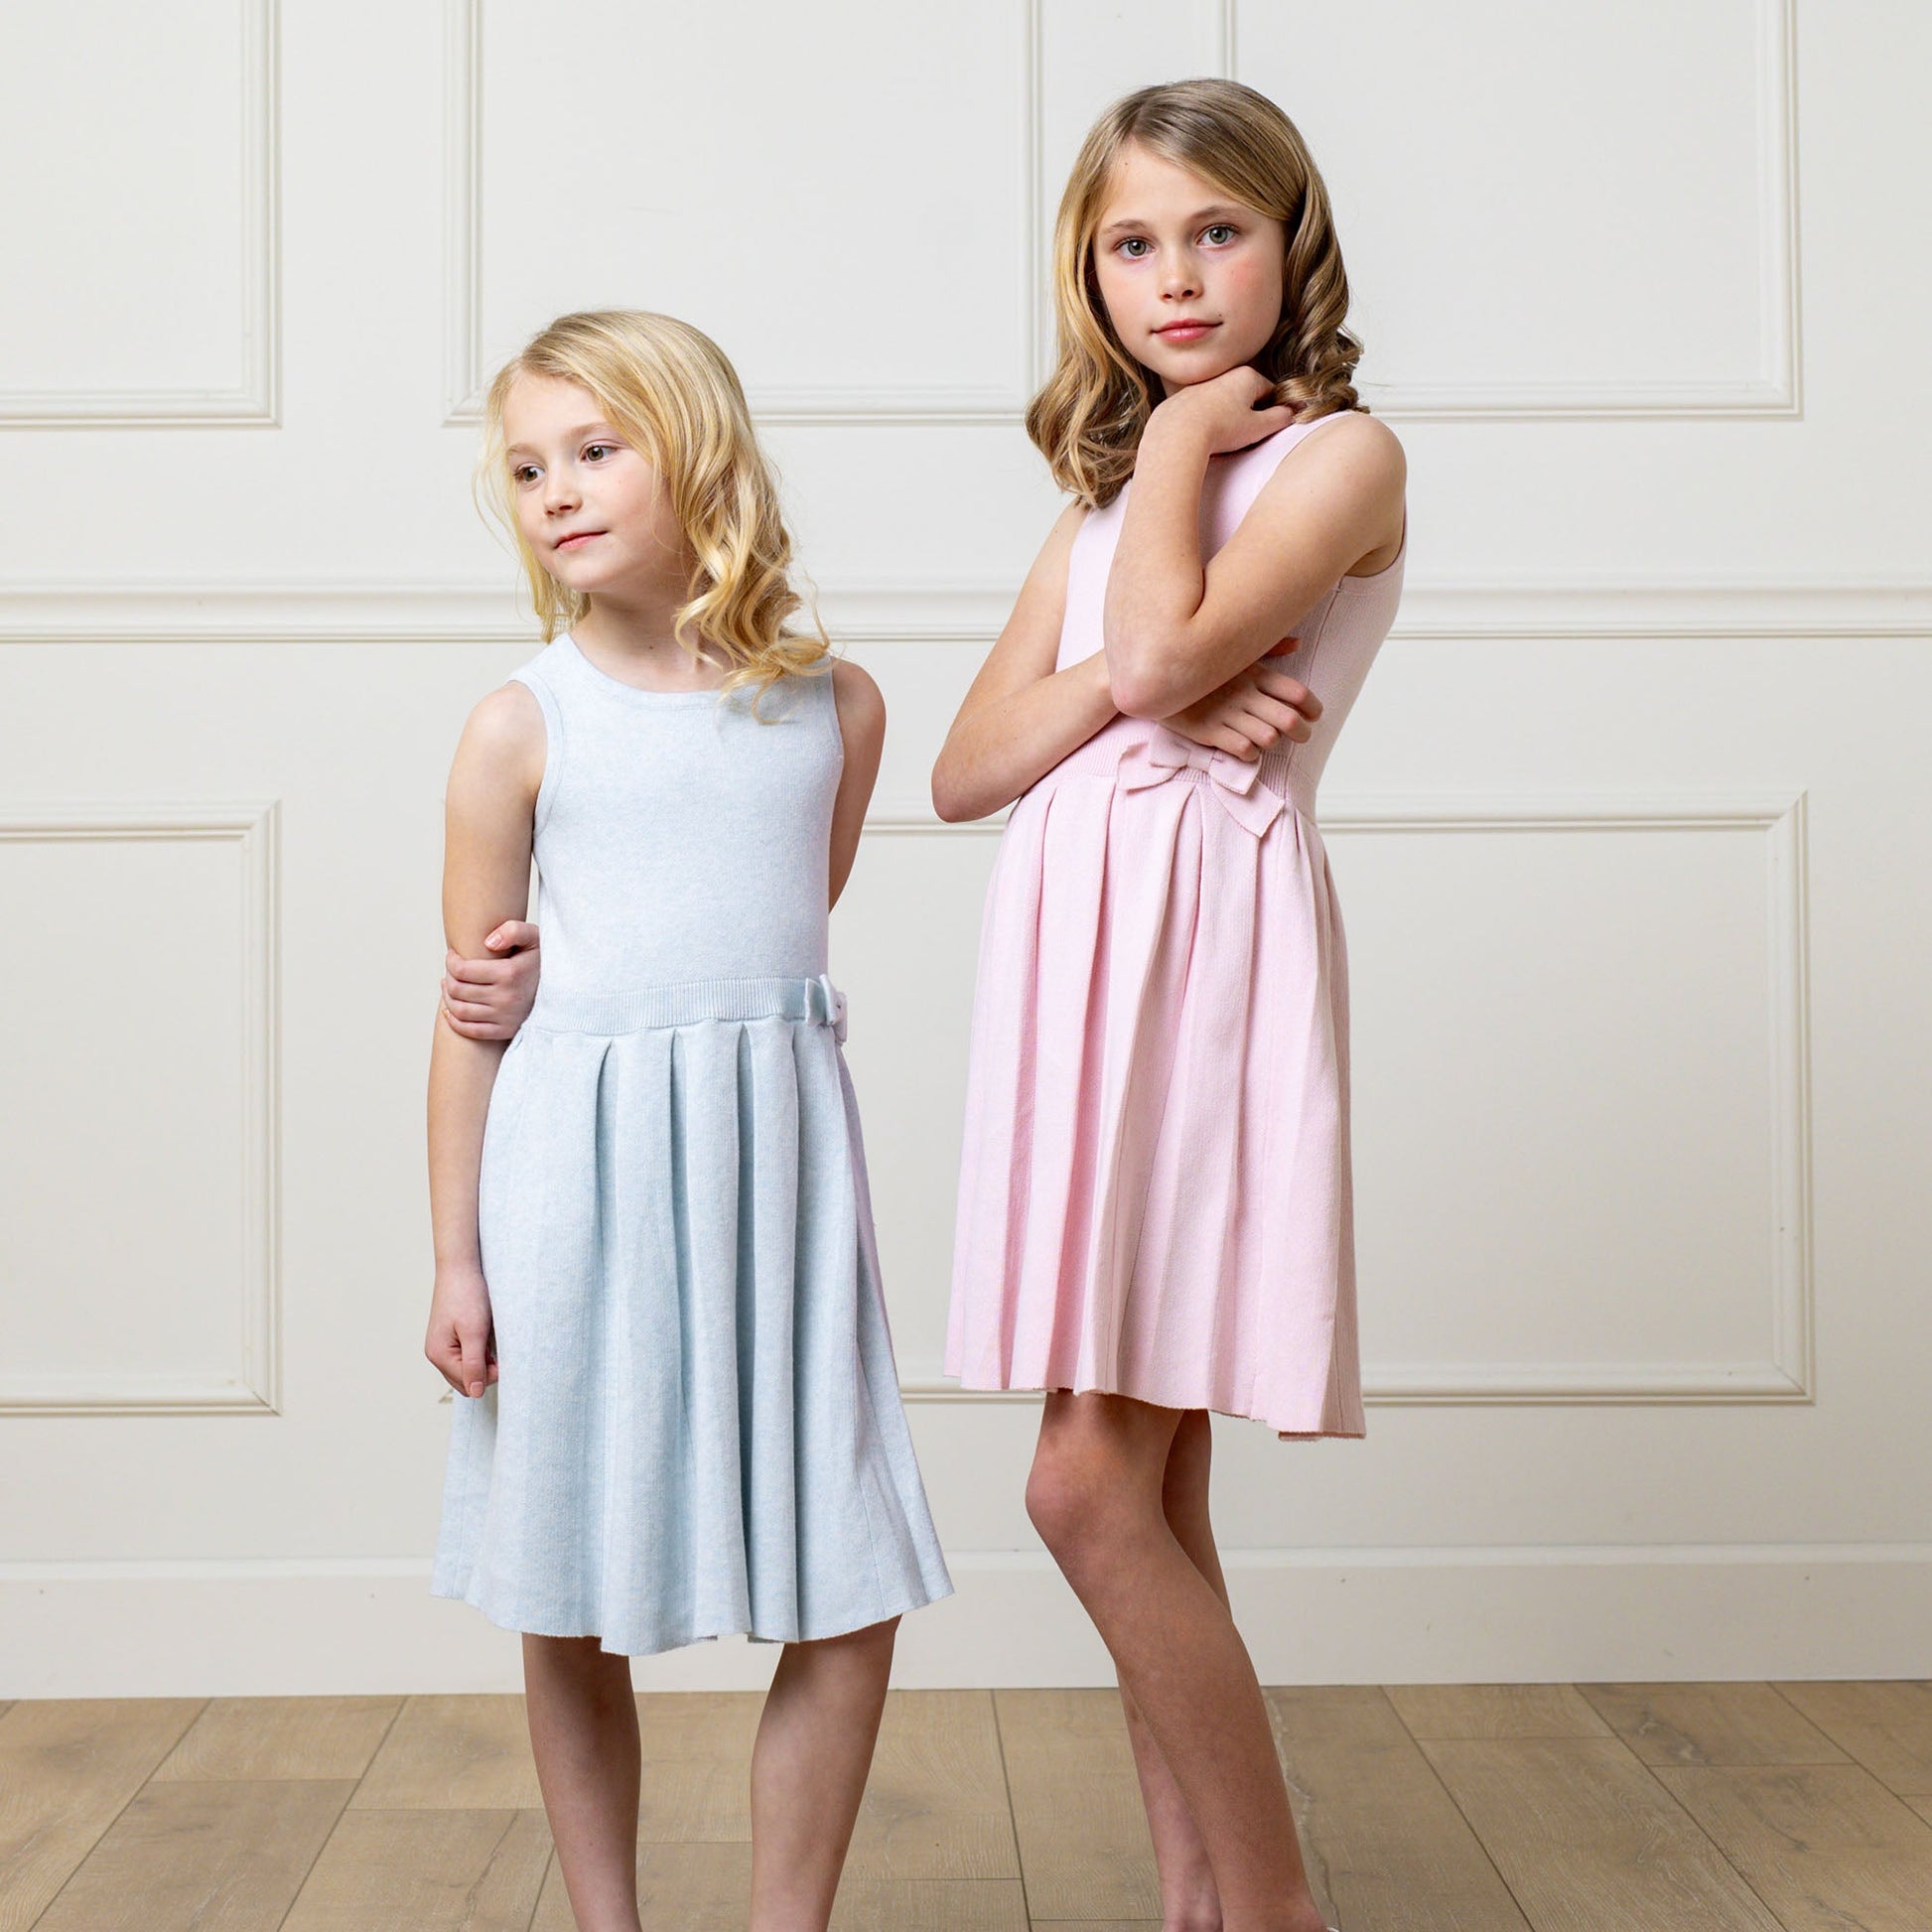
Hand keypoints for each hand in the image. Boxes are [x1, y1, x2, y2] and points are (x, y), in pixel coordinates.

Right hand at [425, 1265, 496, 1398]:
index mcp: (439, 1355)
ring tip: (489, 1337)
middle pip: (466, 1380)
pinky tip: (485, 1334)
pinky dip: (480, 1350)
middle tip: (495, 1346)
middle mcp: (437, 1354)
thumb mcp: (474, 1332)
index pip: (468, 1384)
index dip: (489, 1374)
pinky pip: (467, 1354)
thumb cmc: (466, 1295)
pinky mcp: (451, 1337)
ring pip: (468, 1368)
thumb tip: (475, 1393)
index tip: (502, 1357)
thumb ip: (475, 1364)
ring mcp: (442, 1346)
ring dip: (483, 1360)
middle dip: (484, 1369)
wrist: (460, 1267)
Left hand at [440, 920, 540, 1039]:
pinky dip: (454, 1021)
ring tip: (451, 986)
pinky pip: (470, 1030)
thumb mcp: (533, 938)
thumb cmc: (540, 961)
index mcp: (510, 973)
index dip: (451, 961)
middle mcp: (506, 998)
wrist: (561, 990)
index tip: (453, 955)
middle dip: (449, 977)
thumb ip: (513, 930)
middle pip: (457, 990)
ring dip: (448, 997)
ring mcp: (505, 1017)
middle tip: (452, 970)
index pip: (462, 970)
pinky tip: (451, 1009)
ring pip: (459, 1010)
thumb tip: (488, 943)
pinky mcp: (505, 1031)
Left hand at [1152, 365, 1294, 456]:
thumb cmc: (1221, 429)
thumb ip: (1280, 418)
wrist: (1177, 434)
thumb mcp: (1258, 427)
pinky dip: (1204, 422)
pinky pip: (1200, 411)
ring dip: (1226, 419)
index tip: (1267, 428)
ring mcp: (1200, 386)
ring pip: (1222, 403)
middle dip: (1248, 415)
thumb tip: (1291, 413)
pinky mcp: (1181, 399)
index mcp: (1247, 377)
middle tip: (1243, 437)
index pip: (1270, 392)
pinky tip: (1201, 437)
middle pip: (1245, 396)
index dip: (1272, 412)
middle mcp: (1223, 375)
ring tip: (1221, 439)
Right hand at [1160, 638, 1321, 760]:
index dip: (1313, 707)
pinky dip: (1251, 752)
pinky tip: (1247, 746)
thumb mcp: (1234, 653)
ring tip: (1269, 739)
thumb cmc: (1201, 666)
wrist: (1154, 676)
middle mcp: (1243, 694)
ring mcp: (1226, 713)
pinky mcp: (1208, 732)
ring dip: (1274, 742)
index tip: (1313, 715)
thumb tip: (1298, 643)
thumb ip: (1268, 648)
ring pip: (1269, 738)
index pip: (1297, 692)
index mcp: (1254, 673)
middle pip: (1289, 720)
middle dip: (1302, 732)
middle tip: (1301, 735)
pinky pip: (1244, 749)